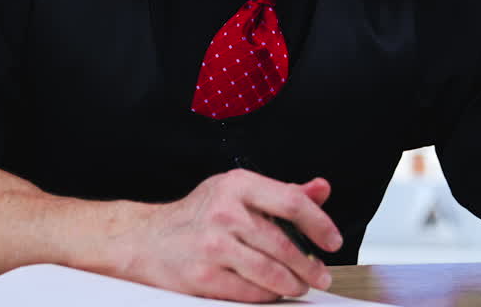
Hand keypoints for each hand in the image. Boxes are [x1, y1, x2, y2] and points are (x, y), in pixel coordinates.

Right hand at [120, 169, 342, 302]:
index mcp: (237, 185)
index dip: (320, 224)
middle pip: (284, 244)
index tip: (332, 241)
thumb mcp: (238, 192)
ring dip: (292, 284)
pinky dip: (267, 295)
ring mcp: (212, 244)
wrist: (148, 240)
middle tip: (321, 275)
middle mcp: (224, 212)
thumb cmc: (199, 215)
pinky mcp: (203, 275)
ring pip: (270, 272)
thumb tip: (321, 189)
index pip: (292, 201)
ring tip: (299, 285)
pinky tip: (271, 292)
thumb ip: (282, 193)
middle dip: (310, 265)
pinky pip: (249, 291)